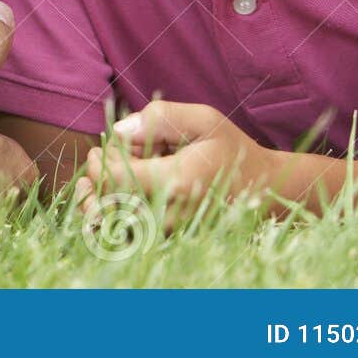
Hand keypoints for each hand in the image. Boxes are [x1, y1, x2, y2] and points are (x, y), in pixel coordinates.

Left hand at [74, 100, 273, 230]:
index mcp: (176, 182)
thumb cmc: (230, 149)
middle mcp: (169, 214)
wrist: (260, 189)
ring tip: (97, 177)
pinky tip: (109, 196)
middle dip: (97, 177)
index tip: (101, 146)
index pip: (114, 179)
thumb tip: (117, 131)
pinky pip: (126, 233)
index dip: (99, 161)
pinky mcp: (167, 240)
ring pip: (113, 224)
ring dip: (99, 199)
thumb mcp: (203, 119)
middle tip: (102, 157)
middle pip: (108, 203)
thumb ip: (160, 117)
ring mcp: (168, 232)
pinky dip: (110, 216)